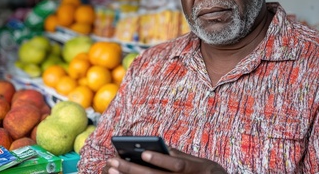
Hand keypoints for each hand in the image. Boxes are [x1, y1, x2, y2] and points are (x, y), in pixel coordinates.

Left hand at [103, 148, 226, 173]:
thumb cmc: (208, 173)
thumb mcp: (200, 163)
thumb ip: (180, 155)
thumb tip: (160, 147)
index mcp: (194, 169)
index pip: (176, 165)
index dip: (160, 159)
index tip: (143, 152)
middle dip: (132, 170)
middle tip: (112, 161)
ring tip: (110, 170)